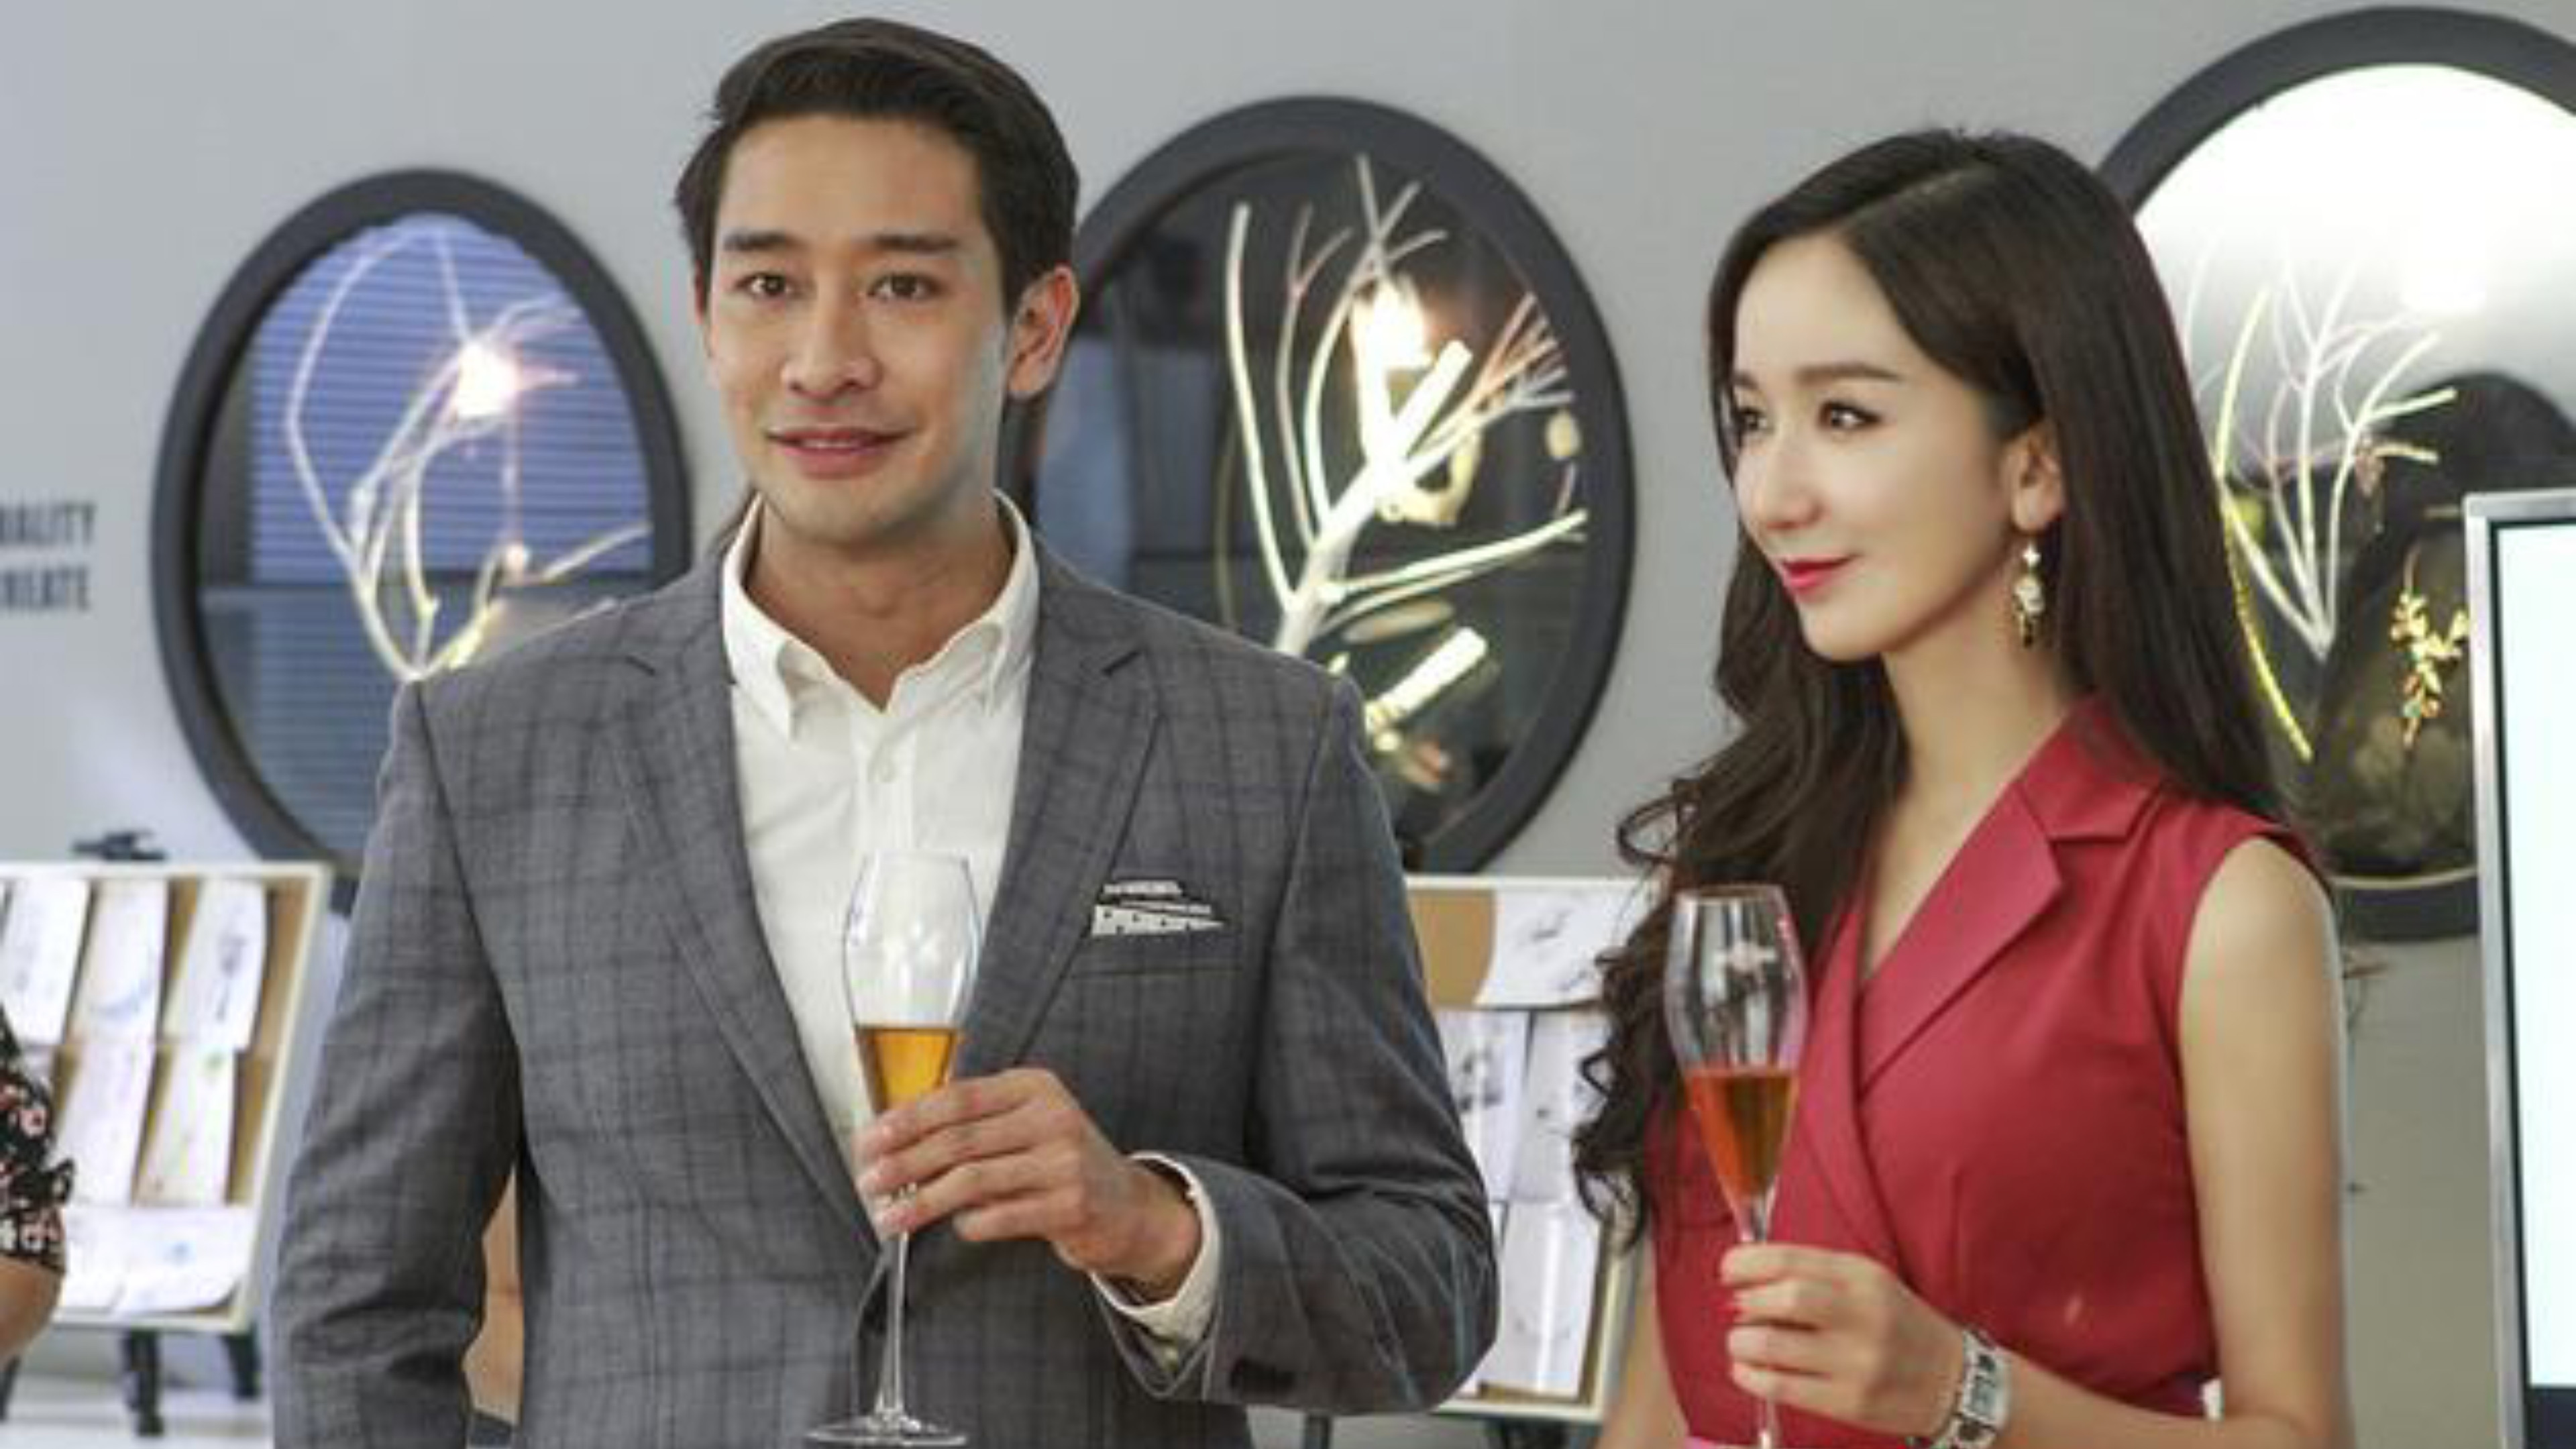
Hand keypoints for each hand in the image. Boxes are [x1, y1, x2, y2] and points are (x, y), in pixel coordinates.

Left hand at [855, 1067, 1201, 1295]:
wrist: (1129, 1206)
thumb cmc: (1061, 1163)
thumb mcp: (1026, 1125)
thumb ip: (973, 1125)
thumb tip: (895, 1140)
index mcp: (1034, 1087)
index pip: (957, 1098)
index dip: (907, 1119)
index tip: (871, 1140)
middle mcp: (1052, 1117)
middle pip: (958, 1139)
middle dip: (904, 1163)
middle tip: (869, 1182)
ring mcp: (1064, 1161)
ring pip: (972, 1180)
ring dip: (922, 1202)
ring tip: (890, 1218)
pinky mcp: (1070, 1205)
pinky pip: (999, 1217)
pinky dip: (968, 1224)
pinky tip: (956, 1227)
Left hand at [1720, 1242, 1963, 1438]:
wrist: (1954, 1381)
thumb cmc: (1894, 1325)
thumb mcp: (1865, 1284)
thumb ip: (1811, 1277)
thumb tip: (1740, 1285)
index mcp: (1863, 1277)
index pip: (1790, 1259)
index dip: (1745, 1262)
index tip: (1728, 1270)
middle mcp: (1863, 1316)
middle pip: (1785, 1298)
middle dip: (1746, 1302)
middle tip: (1738, 1310)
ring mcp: (1858, 1363)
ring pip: (1772, 1345)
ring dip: (1740, 1341)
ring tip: (1741, 1342)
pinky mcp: (1850, 1403)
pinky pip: (1780, 1386)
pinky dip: (1749, 1375)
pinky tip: (1748, 1370)